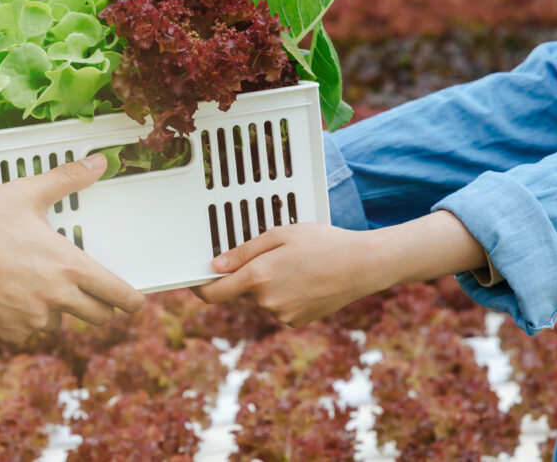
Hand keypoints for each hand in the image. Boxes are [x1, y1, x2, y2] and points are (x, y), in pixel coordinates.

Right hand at [0, 154, 144, 343]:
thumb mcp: (26, 194)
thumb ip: (66, 179)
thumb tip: (98, 163)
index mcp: (69, 268)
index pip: (118, 295)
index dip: (132, 300)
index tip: (135, 301)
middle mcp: (57, 299)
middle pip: (97, 316)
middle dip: (96, 305)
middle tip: (85, 290)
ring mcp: (33, 319)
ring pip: (57, 321)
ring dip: (52, 309)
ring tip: (30, 283)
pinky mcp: (9, 333)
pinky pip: (26, 330)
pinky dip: (21, 317)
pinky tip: (5, 296)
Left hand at [193, 223, 384, 325]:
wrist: (362, 265)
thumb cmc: (322, 242)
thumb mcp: (280, 235)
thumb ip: (244, 252)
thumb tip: (215, 266)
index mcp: (258, 277)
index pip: (213, 293)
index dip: (199, 287)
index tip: (194, 280)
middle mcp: (267, 301)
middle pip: (241, 291)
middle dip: (248, 276)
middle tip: (271, 255)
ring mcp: (283, 314)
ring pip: (262, 298)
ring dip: (269, 284)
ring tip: (297, 264)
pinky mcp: (298, 321)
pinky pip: (280, 307)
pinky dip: (285, 294)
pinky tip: (306, 279)